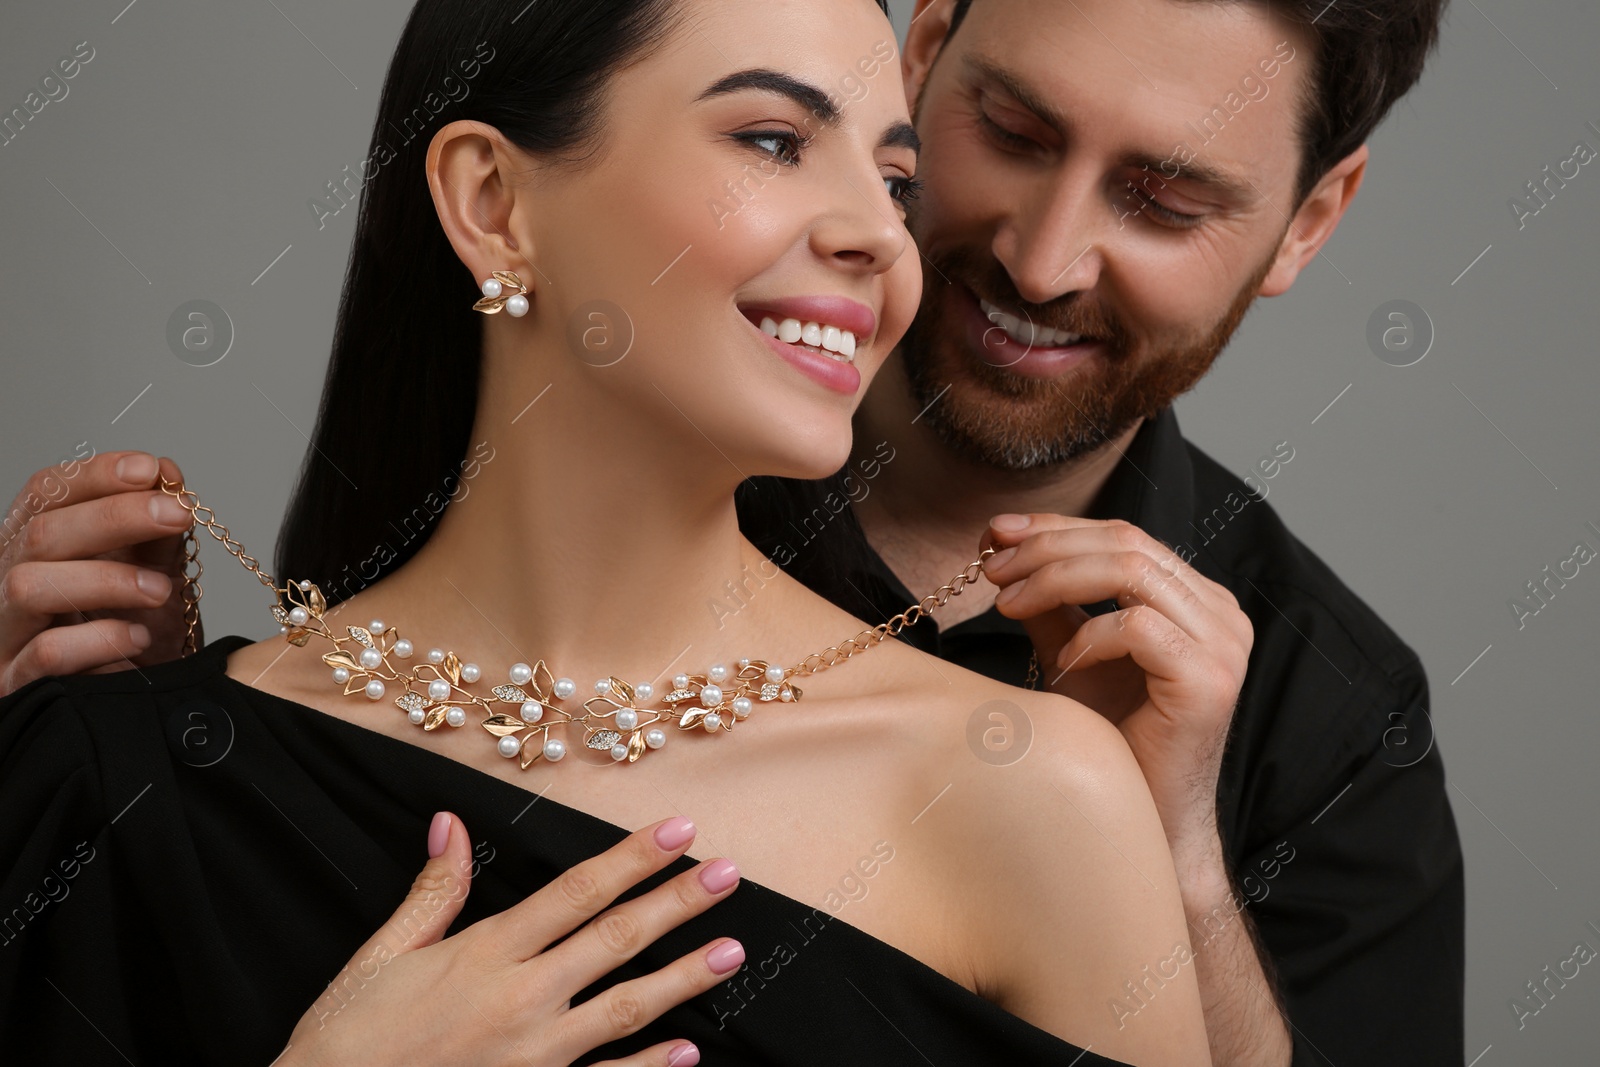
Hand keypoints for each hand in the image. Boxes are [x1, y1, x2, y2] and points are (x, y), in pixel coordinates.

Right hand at [0, 451, 195, 694]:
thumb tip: (167, 473)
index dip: (95, 475)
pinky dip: (97, 640)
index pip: (47, 493)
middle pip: (41, 534)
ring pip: (28, 587)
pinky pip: (44, 655)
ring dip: (105, 579)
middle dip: (112, 517)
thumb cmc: (130, 636)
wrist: (126, 709)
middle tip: (175, 515)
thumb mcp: (150, 577)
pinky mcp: (15, 682)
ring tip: (162, 590)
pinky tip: (138, 638)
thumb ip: (154, 533)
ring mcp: (6, 633)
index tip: (150, 469)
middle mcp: (9, 582)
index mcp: (36, 548)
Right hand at [277, 812, 740, 1066]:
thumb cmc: (346, 1042)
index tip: (678, 829)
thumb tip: (451, 826)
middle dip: (676, 903)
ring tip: (731, 952)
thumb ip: (430, 896)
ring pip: (624, 1007)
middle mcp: (519, 998)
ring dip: (683, 979)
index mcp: (484, 953)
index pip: (576, 891)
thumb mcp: (379, 959)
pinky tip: (689, 1052)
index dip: (632, 857)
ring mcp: (533, 1054)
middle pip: (614, 939)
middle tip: (728, 874)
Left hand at [980, 514, 1252, 872]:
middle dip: (1047, 547)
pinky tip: (1062, 662)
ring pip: (1132, 571)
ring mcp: (1223, 645)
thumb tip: (1002, 548)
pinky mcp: (1209, 681)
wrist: (1146, 821)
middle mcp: (1220, 613)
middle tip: (991, 567)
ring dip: (1056, 578)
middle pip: (1127, 542)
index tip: (993, 533)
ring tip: (1007, 602)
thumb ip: (1052, 603)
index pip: (1124, 534)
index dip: (1055, 527)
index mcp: (1196, 598)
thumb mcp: (1074, 653)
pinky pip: (1140, 627)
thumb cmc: (1112, 741)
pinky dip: (1089, 635)